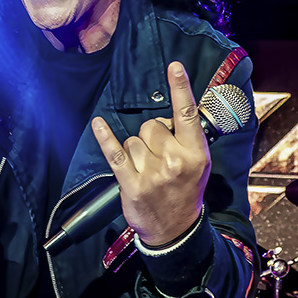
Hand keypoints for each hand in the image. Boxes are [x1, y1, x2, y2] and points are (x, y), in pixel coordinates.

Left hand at [91, 61, 209, 245]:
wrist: (176, 230)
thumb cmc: (185, 190)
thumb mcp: (198, 164)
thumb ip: (187, 139)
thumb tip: (170, 114)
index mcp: (195, 153)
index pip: (187, 114)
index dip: (180, 88)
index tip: (174, 67)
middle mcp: (175, 161)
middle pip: (151, 125)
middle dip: (150, 135)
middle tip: (158, 156)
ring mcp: (152, 173)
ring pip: (133, 139)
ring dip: (135, 150)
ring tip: (146, 169)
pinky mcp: (132, 183)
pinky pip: (115, 152)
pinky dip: (105, 137)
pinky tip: (98, 124)